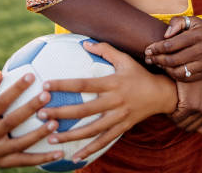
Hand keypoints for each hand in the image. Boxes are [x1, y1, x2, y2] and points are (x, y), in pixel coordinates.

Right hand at [0, 71, 61, 166]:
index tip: (31, 75)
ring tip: (55, 122)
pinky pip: (27, 161)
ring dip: (39, 134)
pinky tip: (59, 152)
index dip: (15, 89)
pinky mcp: (7, 163)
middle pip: (11, 121)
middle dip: (29, 108)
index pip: (0, 102)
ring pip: (21, 143)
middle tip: (47, 95)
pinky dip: (43, 158)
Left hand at [39, 42, 177, 163]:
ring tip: (50, 138)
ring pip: (91, 129)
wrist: (161, 94)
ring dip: (70, 135)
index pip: (84, 84)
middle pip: (84, 109)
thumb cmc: (139, 74)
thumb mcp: (125, 59)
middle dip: (61, 113)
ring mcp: (119, 117)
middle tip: (40, 114)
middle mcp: (115, 101)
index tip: (46, 86)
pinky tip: (75, 157)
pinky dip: (90, 150)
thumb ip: (105, 50)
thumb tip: (84, 43)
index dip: (64, 84)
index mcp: (112, 83)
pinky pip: (104, 141)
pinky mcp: (123, 127)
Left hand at [144, 16, 201, 81]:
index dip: (156, 48)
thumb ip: (178, 22)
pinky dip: (174, 75)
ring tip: (157, 64)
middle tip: (149, 59)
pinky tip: (169, 70)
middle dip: (157, 60)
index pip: (171, 44)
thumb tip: (165, 34)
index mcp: (197, 35)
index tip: (148, 50)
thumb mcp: (195, 22)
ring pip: (178, 71)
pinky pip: (186, 78)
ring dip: (164, 69)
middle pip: (172, 59)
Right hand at [172, 77, 201, 136]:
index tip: (190, 120)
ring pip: (184, 125)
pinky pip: (177, 118)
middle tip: (176, 112)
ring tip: (172, 108)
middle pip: (192, 128)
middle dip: (182, 122)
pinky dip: (171, 113)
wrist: (194, 60)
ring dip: (176, 118)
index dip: (199, 129)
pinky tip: (170, 104)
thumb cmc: (197, 75)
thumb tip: (197, 118)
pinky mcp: (191, 104)